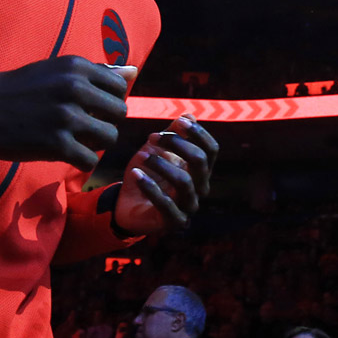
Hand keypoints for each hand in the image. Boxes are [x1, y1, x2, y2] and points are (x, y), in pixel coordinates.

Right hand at [0, 57, 133, 169]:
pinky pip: (90, 159)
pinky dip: (81, 160)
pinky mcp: (57, 144)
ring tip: (77, 140)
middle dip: (105, 122)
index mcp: (77, 67)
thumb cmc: (22, 89)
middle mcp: (75, 88)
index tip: (92, 107)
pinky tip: (66, 153)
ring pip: (109, 137)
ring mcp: (66, 117)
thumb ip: (97, 72)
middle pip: (119, 113)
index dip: (109, 101)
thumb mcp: (58, 70)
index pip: (119, 87)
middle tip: (85, 126)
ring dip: (96, 143)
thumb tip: (134, 71)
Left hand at [113, 115, 218, 234]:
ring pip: (184, 181)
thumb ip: (172, 134)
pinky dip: (149, 186)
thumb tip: (189, 115)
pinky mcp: (174, 222)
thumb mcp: (157, 150)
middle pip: (200, 162)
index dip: (199, 133)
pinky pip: (166, 204)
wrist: (127, 205)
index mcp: (200, 170)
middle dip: (177, 145)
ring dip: (161, 164)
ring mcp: (189, 206)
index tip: (180, 122)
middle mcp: (200, 188)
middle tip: (153, 137)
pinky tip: (135, 174)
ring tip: (142, 156)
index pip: (211, 149)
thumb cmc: (147, 174)